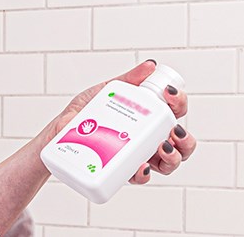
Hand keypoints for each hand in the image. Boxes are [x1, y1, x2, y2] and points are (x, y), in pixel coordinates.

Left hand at [42, 60, 197, 184]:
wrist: (57, 133)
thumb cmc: (84, 113)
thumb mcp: (106, 90)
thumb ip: (128, 79)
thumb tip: (150, 66)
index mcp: (147, 118)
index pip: (174, 112)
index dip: (179, 103)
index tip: (170, 95)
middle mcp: (148, 139)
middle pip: (181, 144)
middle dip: (186, 140)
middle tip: (174, 131)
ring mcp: (137, 156)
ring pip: (168, 164)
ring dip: (173, 158)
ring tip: (163, 147)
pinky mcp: (122, 171)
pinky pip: (140, 177)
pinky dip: (144, 173)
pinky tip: (141, 166)